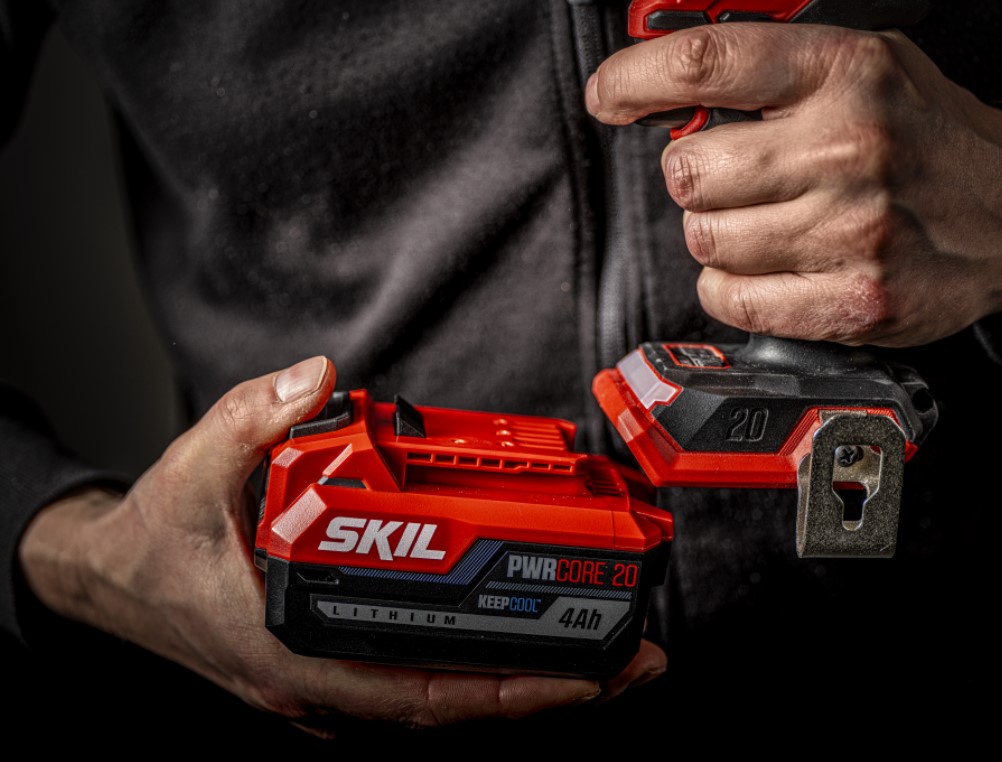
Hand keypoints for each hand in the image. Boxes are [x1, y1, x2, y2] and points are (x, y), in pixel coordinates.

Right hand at [18, 356, 666, 737]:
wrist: (115, 580)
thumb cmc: (157, 543)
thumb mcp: (192, 469)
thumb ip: (252, 417)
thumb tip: (316, 376)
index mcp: (291, 655)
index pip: (415, 692)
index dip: (506, 692)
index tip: (583, 679)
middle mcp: (320, 685)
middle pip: (453, 705)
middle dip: (549, 689)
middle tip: (631, 660)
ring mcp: (332, 683)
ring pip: (444, 699)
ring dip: (526, 681)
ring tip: (604, 655)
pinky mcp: (338, 665)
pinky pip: (422, 677)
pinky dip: (482, 668)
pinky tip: (525, 640)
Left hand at [586, 22, 1001, 346]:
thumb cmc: (925, 139)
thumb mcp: (865, 65)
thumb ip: (772, 68)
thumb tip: (670, 85)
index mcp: (845, 73)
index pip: (707, 63)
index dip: (635, 78)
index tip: (610, 95)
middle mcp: (848, 147)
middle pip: (688, 170)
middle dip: (693, 177)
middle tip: (731, 177)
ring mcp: (852, 229)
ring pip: (704, 240)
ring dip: (718, 236)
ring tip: (768, 223)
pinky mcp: (851, 299)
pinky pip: (730, 299)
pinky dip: (733, 288)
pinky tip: (772, 268)